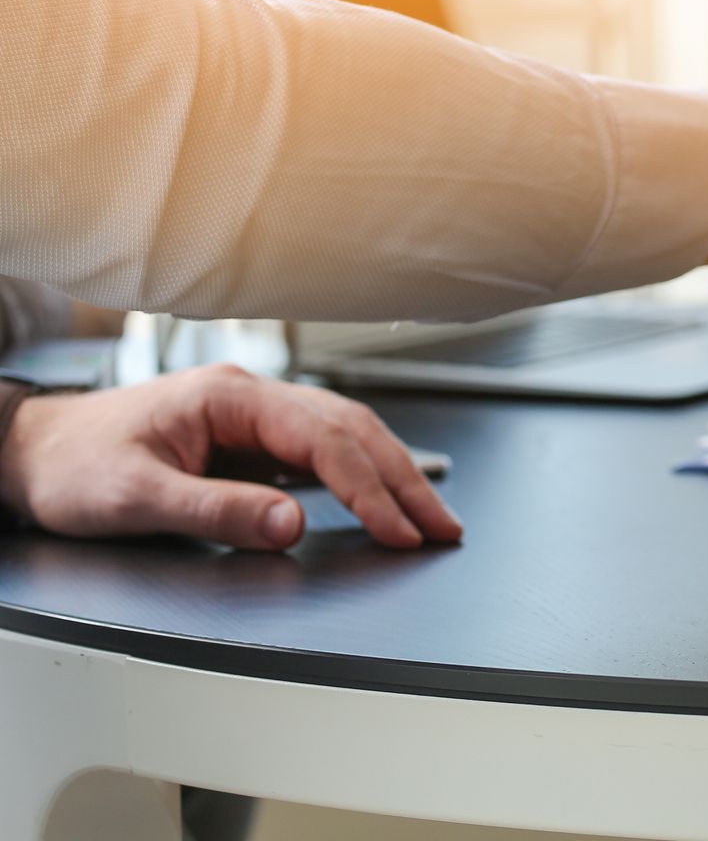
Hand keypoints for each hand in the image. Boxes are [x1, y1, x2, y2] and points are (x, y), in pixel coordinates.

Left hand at [0, 365, 462, 549]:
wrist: (33, 453)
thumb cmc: (73, 467)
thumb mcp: (134, 498)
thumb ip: (218, 511)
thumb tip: (293, 524)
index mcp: (230, 398)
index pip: (324, 439)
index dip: (368, 488)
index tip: (398, 530)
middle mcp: (252, 398)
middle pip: (352, 430)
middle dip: (403, 480)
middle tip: (444, 527)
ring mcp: (255, 417)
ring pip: (346, 436)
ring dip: (391, 476)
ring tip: (429, 518)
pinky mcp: (252, 440)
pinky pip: (323, 451)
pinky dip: (362, 475)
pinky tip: (383, 498)